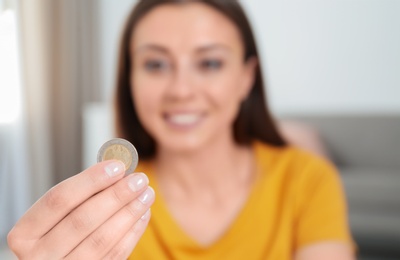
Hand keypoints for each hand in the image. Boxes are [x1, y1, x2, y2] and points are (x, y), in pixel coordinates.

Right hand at [7, 160, 154, 258]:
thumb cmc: (58, 232)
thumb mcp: (59, 214)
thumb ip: (82, 193)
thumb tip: (117, 168)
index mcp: (26, 233)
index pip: (59, 199)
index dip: (90, 180)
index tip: (117, 166)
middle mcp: (40, 256)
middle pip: (82, 220)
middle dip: (116, 196)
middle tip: (140, 179)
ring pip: (102, 239)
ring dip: (129, 213)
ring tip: (147, 194)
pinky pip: (115, 255)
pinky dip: (132, 232)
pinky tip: (143, 214)